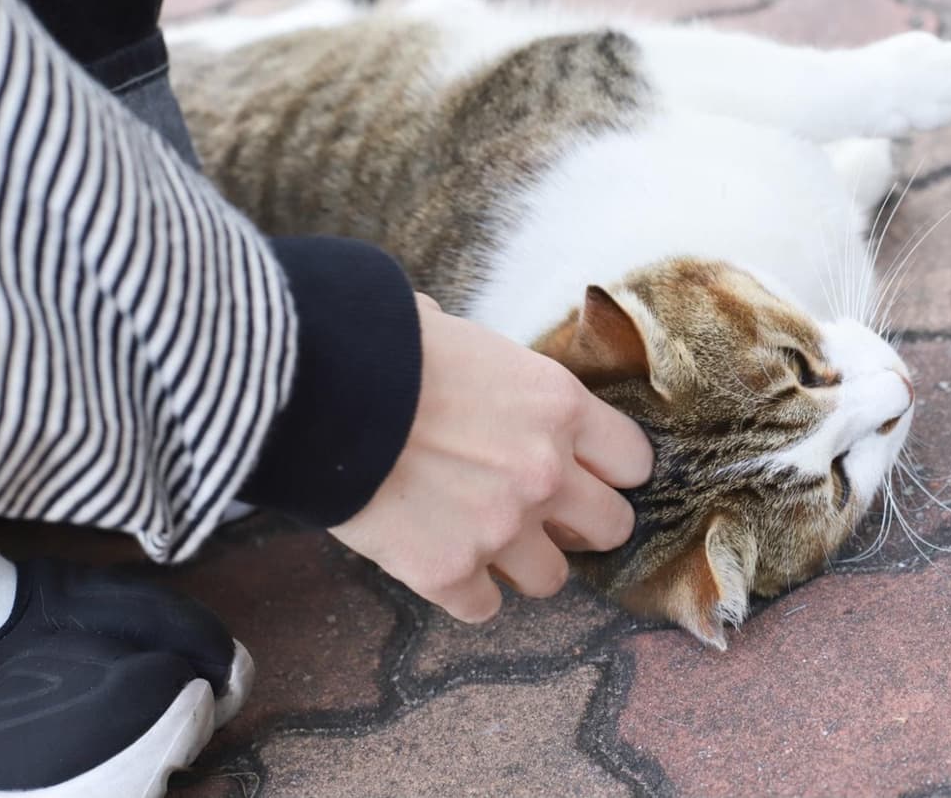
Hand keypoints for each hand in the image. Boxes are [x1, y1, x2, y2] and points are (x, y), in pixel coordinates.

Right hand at [330, 294, 652, 622]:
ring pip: (553, 579)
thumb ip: (507, 380)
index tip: (590, 473)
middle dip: (581, 522)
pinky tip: (441, 561)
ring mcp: (502, 530)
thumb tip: (491, 379)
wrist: (317, 390)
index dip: (611, 470)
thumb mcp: (471, 343)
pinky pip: (484, 607)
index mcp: (560, 407)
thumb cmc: (388, 349)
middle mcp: (547, 474)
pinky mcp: (449, 573)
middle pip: (611, 527)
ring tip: (486, 538)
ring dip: (524, 562)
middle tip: (546, 514)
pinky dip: (466, 591)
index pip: (633, 461)